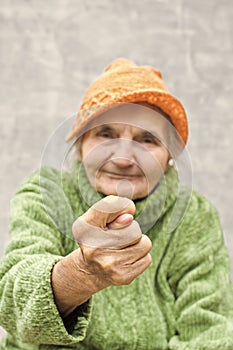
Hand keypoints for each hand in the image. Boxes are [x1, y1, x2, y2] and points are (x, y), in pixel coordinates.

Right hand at [51, 196, 151, 317]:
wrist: (90, 271)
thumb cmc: (98, 236)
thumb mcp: (97, 219)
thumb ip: (111, 209)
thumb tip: (128, 218)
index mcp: (84, 229)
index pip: (109, 206)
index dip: (121, 205)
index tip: (123, 210)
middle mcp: (93, 248)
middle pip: (134, 228)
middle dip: (131, 229)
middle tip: (119, 236)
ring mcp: (108, 265)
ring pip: (144, 243)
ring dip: (138, 243)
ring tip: (124, 247)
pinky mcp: (123, 277)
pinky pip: (147, 258)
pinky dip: (141, 257)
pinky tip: (127, 259)